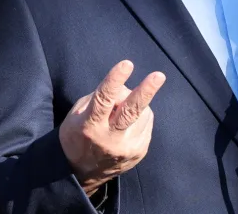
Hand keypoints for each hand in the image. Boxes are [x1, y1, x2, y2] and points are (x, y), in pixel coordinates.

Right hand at [59, 60, 165, 195]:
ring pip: (142, 113)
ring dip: (136, 104)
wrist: (80, 173)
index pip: (103, 100)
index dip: (114, 80)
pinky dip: (140, 117)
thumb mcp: (79, 114)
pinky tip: (128, 124)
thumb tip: (128, 89)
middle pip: (130, 112)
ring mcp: (127, 148)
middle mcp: (109, 139)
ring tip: (120, 112)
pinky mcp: (139, 152)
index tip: (127, 64)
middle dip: (145, 91)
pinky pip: (146, 123)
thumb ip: (101, 98)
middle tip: (159, 76)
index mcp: (89, 126)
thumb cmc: (79, 133)